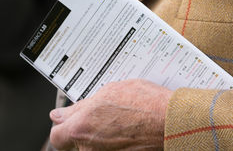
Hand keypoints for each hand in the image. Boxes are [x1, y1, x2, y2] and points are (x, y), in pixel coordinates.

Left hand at [49, 79, 172, 149]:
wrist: (171, 121)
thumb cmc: (147, 103)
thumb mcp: (111, 91)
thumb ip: (82, 105)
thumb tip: (64, 112)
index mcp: (81, 126)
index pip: (57, 134)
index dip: (64, 124)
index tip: (69, 120)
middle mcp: (88, 147)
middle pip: (74, 142)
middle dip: (83, 130)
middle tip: (100, 119)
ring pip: (92, 147)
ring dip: (99, 137)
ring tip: (119, 124)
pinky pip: (108, 150)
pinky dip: (113, 144)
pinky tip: (127, 132)